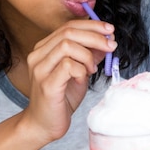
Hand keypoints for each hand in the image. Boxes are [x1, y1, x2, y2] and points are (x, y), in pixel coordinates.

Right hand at [21, 20, 115, 141]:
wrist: (44, 124)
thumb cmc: (62, 97)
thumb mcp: (80, 71)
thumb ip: (90, 55)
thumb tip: (107, 40)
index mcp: (45, 49)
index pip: (69, 26)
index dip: (92, 25)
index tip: (110, 30)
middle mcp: (38, 56)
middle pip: (68, 32)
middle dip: (95, 36)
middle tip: (111, 45)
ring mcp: (40, 70)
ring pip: (67, 46)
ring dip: (88, 55)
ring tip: (92, 69)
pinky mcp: (47, 84)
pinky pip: (68, 66)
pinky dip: (82, 70)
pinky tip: (83, 79)